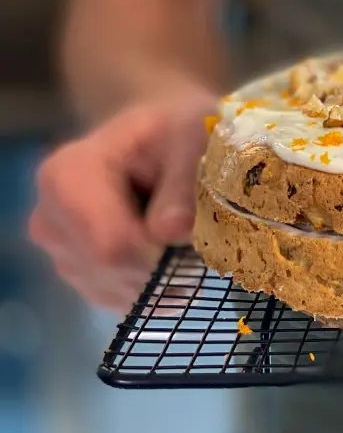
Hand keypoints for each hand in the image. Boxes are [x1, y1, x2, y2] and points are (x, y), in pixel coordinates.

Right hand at [29, 90, 216, 310]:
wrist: (165, 139)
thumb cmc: (178, 131)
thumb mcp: (192, 137)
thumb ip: (183, 182)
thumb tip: (172, 230)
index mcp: (67, 176)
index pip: (108, 244)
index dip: (160, 251)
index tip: (195, 231)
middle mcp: (51, 220)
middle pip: (114, 271)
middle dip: (168, 261)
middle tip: (201, 231)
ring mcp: (64, 255)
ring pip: (123, 291)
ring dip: (168, 273)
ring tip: (187, 234)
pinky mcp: (86, 278)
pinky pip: (129, 300)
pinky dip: (163, 285)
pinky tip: (176, 252)